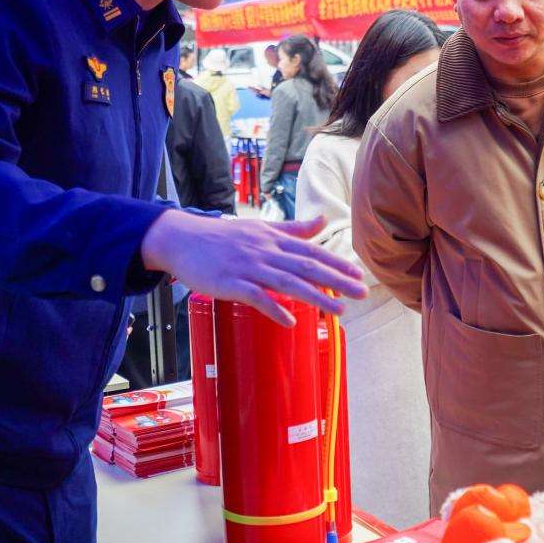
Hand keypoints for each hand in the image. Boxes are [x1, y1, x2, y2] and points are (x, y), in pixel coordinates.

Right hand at [141, 211, 364, 326]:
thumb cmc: (222, 236)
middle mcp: (265, 252)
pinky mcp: (230, 282)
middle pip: (306, 267)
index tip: (359, 274)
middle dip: (337, 280)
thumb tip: (322, 221)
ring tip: (339, 311)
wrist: (181, 239)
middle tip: (361, 293)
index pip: (312, 252)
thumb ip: (293, 228)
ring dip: (315, 297)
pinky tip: (290, 320)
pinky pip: (255, 297)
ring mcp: (248, 267)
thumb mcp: (261, 228)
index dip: (337, 263)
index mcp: (273, 240)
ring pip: (287, 282)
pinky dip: (273, 307)